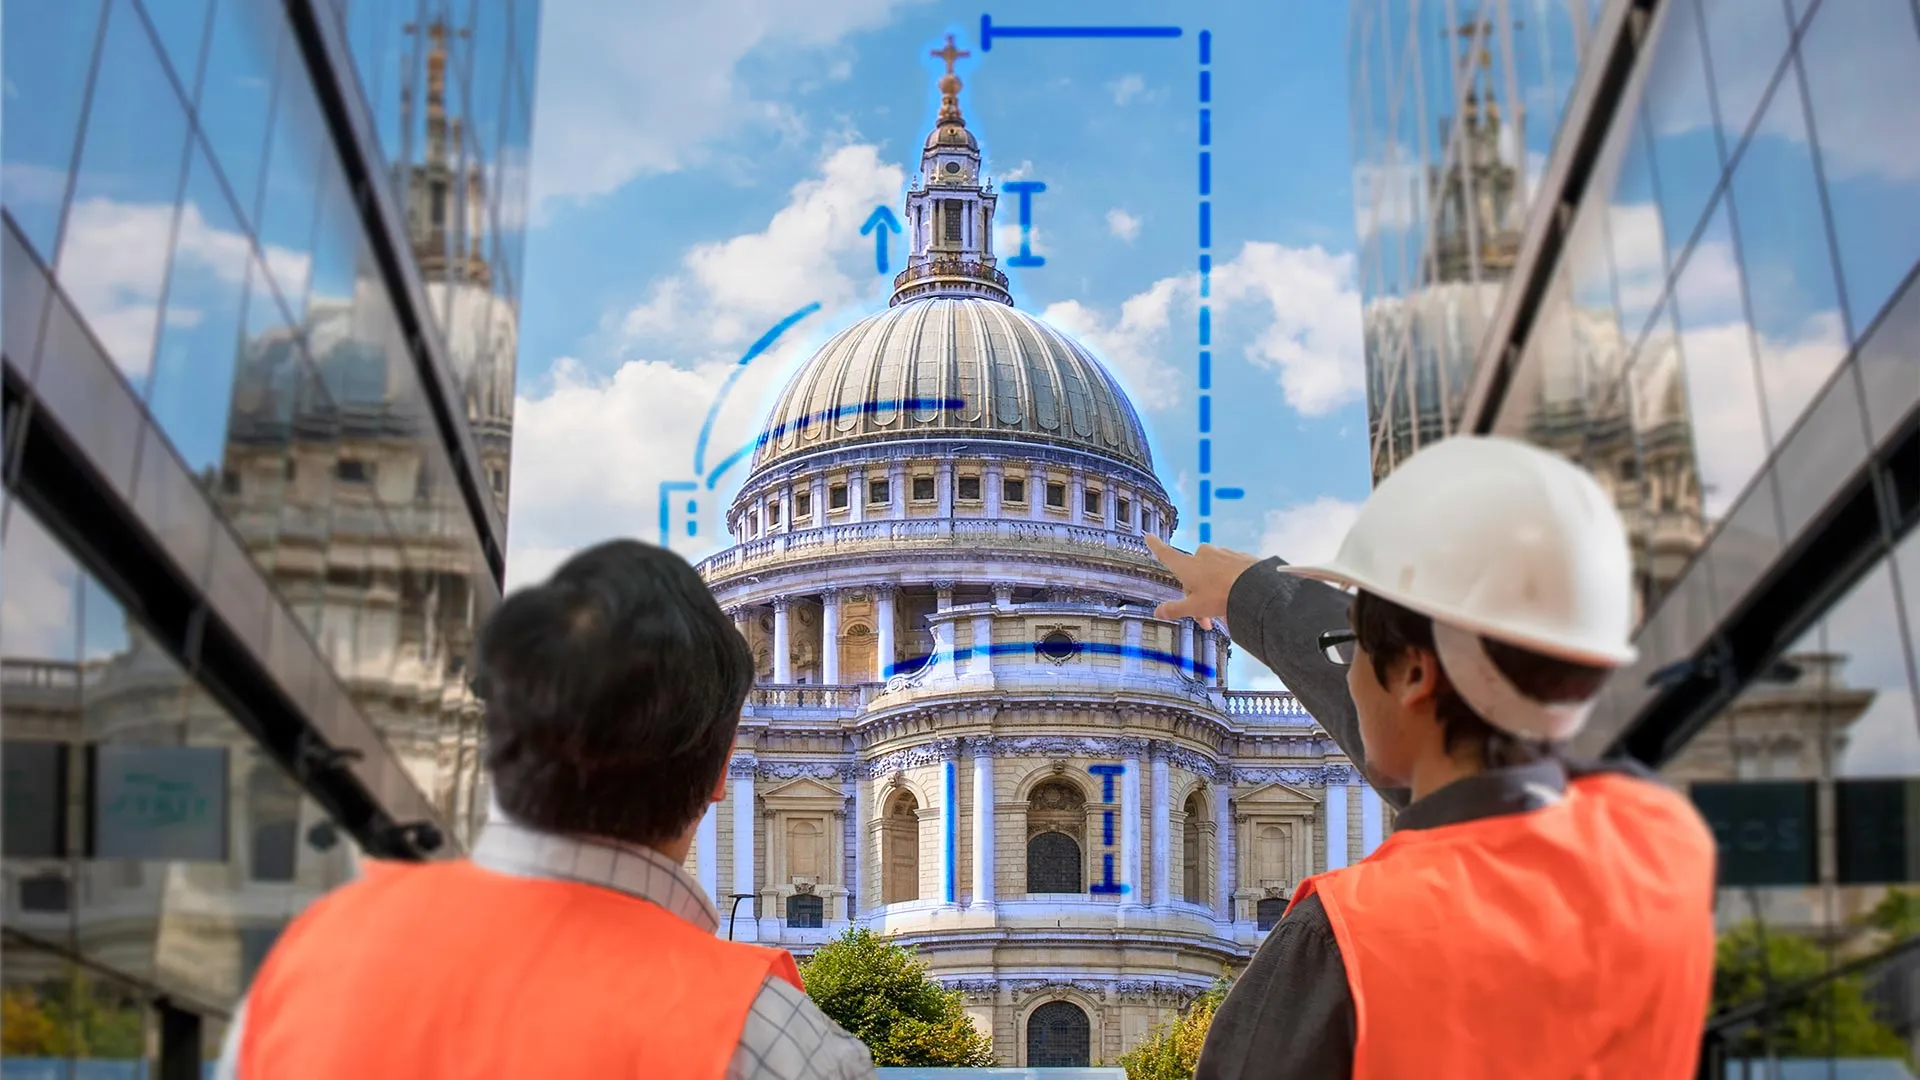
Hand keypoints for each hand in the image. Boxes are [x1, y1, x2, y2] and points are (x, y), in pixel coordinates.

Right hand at [1143, 535, 1261, 631]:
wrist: (1256, 587)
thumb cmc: (1222, 595)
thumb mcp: (1195, 606)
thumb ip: (1174, 609)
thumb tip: (1158, 611)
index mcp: (1187, 565)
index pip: (1166, 554)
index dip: (1156, 546)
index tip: (1149, 536)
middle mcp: (1202, 555)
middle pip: (1193, 575)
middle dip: (1196, 595)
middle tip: (1206, 619)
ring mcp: (1221, 553)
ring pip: (1212, 573)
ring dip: (1214, 591)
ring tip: (1224, 612)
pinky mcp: (1238, 556)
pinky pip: (1228, 570)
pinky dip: (1229, 584)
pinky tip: (1235, 598)